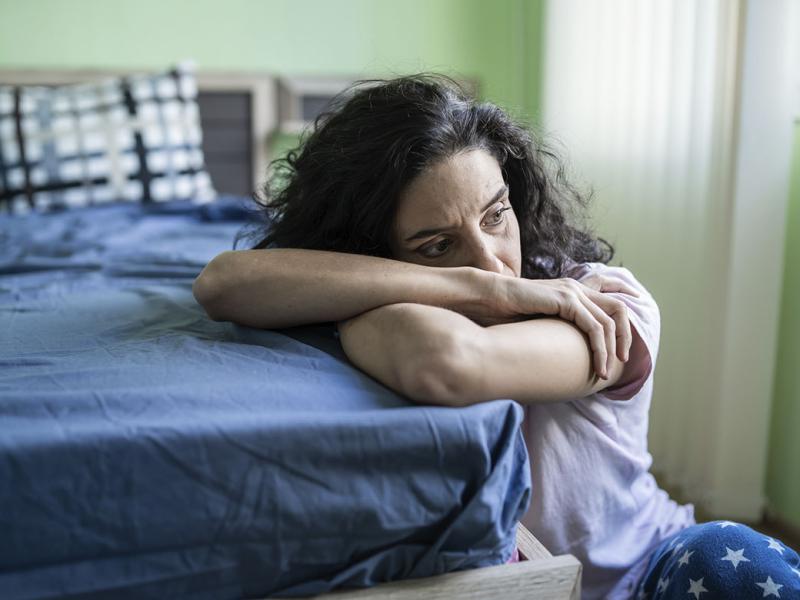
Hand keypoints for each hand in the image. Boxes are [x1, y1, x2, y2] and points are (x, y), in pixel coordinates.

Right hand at [493, 275, 634, 379]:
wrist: (487, 298)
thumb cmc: (504, 313)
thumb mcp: (538, 322)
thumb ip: (556, 330)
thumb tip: (563, 354)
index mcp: (571, 290)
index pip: (608, 297)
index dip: (623, 316)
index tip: (623, 342)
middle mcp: (576, 288)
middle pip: (618, 310)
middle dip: (626, 337)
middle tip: (622, 361)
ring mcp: (572, 292)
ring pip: (610, 322)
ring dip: (612, 350)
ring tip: (606, 371)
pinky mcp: (567, 300)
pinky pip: (595, 327)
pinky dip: (600, 349)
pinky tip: (598, 365)